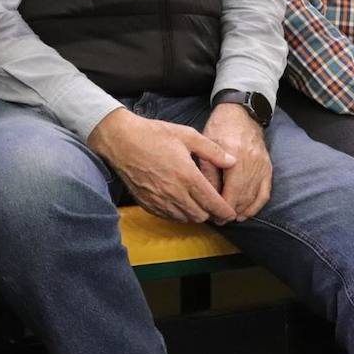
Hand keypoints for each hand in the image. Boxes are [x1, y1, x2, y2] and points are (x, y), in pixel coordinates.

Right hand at [88, 109, 238, 223]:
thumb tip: (232, 161)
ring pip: (185, 219)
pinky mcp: (147, 203)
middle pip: (201, 216)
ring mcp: (159, 200)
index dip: (225, 212)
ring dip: (195, 214)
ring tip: (199, 205)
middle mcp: (175, 193)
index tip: (231, 213)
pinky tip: (180, 203)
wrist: (121, 140)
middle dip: (211, 214)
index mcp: (188, 176)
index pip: (213, 203)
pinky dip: (178, 214)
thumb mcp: (187, 135)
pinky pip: (169, 217)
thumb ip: (212, 151)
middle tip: (216, 208)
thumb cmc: (153, 134)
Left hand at [200, 103, 271, 220]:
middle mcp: (252, 163)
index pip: (231, 192)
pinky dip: (256, 205)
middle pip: (243, 197)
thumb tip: (207, 196)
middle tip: (218, 220)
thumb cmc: (220, 127)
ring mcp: (262, 166)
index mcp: (235, 157)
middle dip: (230, 212)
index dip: (222, 208)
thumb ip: (208, 171)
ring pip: (253, 196)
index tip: (213, 216)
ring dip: (242, 210)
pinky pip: (265, 192)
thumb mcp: (207, 145)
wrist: (241, 113)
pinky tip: (246, 213)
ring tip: (229, 218)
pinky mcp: (267, 167)